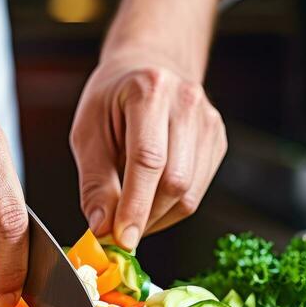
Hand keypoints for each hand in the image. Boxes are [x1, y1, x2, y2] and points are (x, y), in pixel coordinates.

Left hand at [70, 0, 230, 249]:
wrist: (147, 67)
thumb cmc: (112, 99)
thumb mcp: (87, 133)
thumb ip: (95, 182)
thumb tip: (102, 227)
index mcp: (150, 91)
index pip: (148, 160)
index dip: (135, 206)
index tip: (121, 239)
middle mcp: (187, 103)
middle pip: (174, 181)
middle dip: (144, 216)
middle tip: (118, 230)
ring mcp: (208, 122)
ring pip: (189, 193)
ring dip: (157, 216)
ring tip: (130, 209)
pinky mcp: (218, 141)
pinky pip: (197, 191)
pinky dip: (170, 207)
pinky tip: (150, 197)